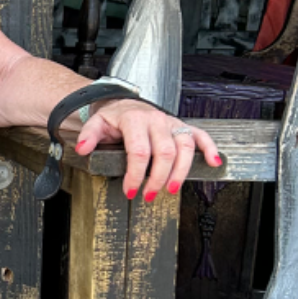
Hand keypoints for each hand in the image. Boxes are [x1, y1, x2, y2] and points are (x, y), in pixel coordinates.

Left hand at [75, 98, 222, 201]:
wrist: (123, 103)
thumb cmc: (113, 117)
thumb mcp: (96, 123)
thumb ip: (89, 136)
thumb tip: (82, 148)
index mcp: (135, 119)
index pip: (139, 151)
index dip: (135, 174)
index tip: (130, 190)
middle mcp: (156, 120)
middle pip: (164, 152)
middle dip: (157, 178)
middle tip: (149, 195)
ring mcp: (171, 123)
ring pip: (184, 147)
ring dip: (180, 171)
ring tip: (172, 189)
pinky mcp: (181, 127)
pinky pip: (200, 136)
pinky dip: (210, 148)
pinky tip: (214, 162)